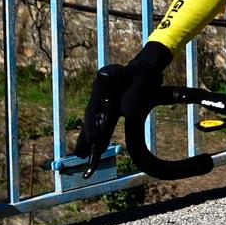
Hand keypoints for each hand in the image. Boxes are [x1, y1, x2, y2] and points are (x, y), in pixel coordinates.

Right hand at [70, 43, 171, 176]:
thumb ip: (135, 94)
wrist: (144, 68)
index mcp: (105, 82)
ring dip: (86, 138)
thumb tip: (125, 113)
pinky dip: (91, 136)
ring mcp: (101, 100)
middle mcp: (99, 92)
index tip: (93, 139)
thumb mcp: (144, 80)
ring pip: (91, 121)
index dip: (93, 123)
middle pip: (90, 116)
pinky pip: (97, 123)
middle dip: (86, 135)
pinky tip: (85, 150)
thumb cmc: (145, 73)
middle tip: (82, 154)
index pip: (96, 106)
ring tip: (80, 155)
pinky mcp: (105, 108)